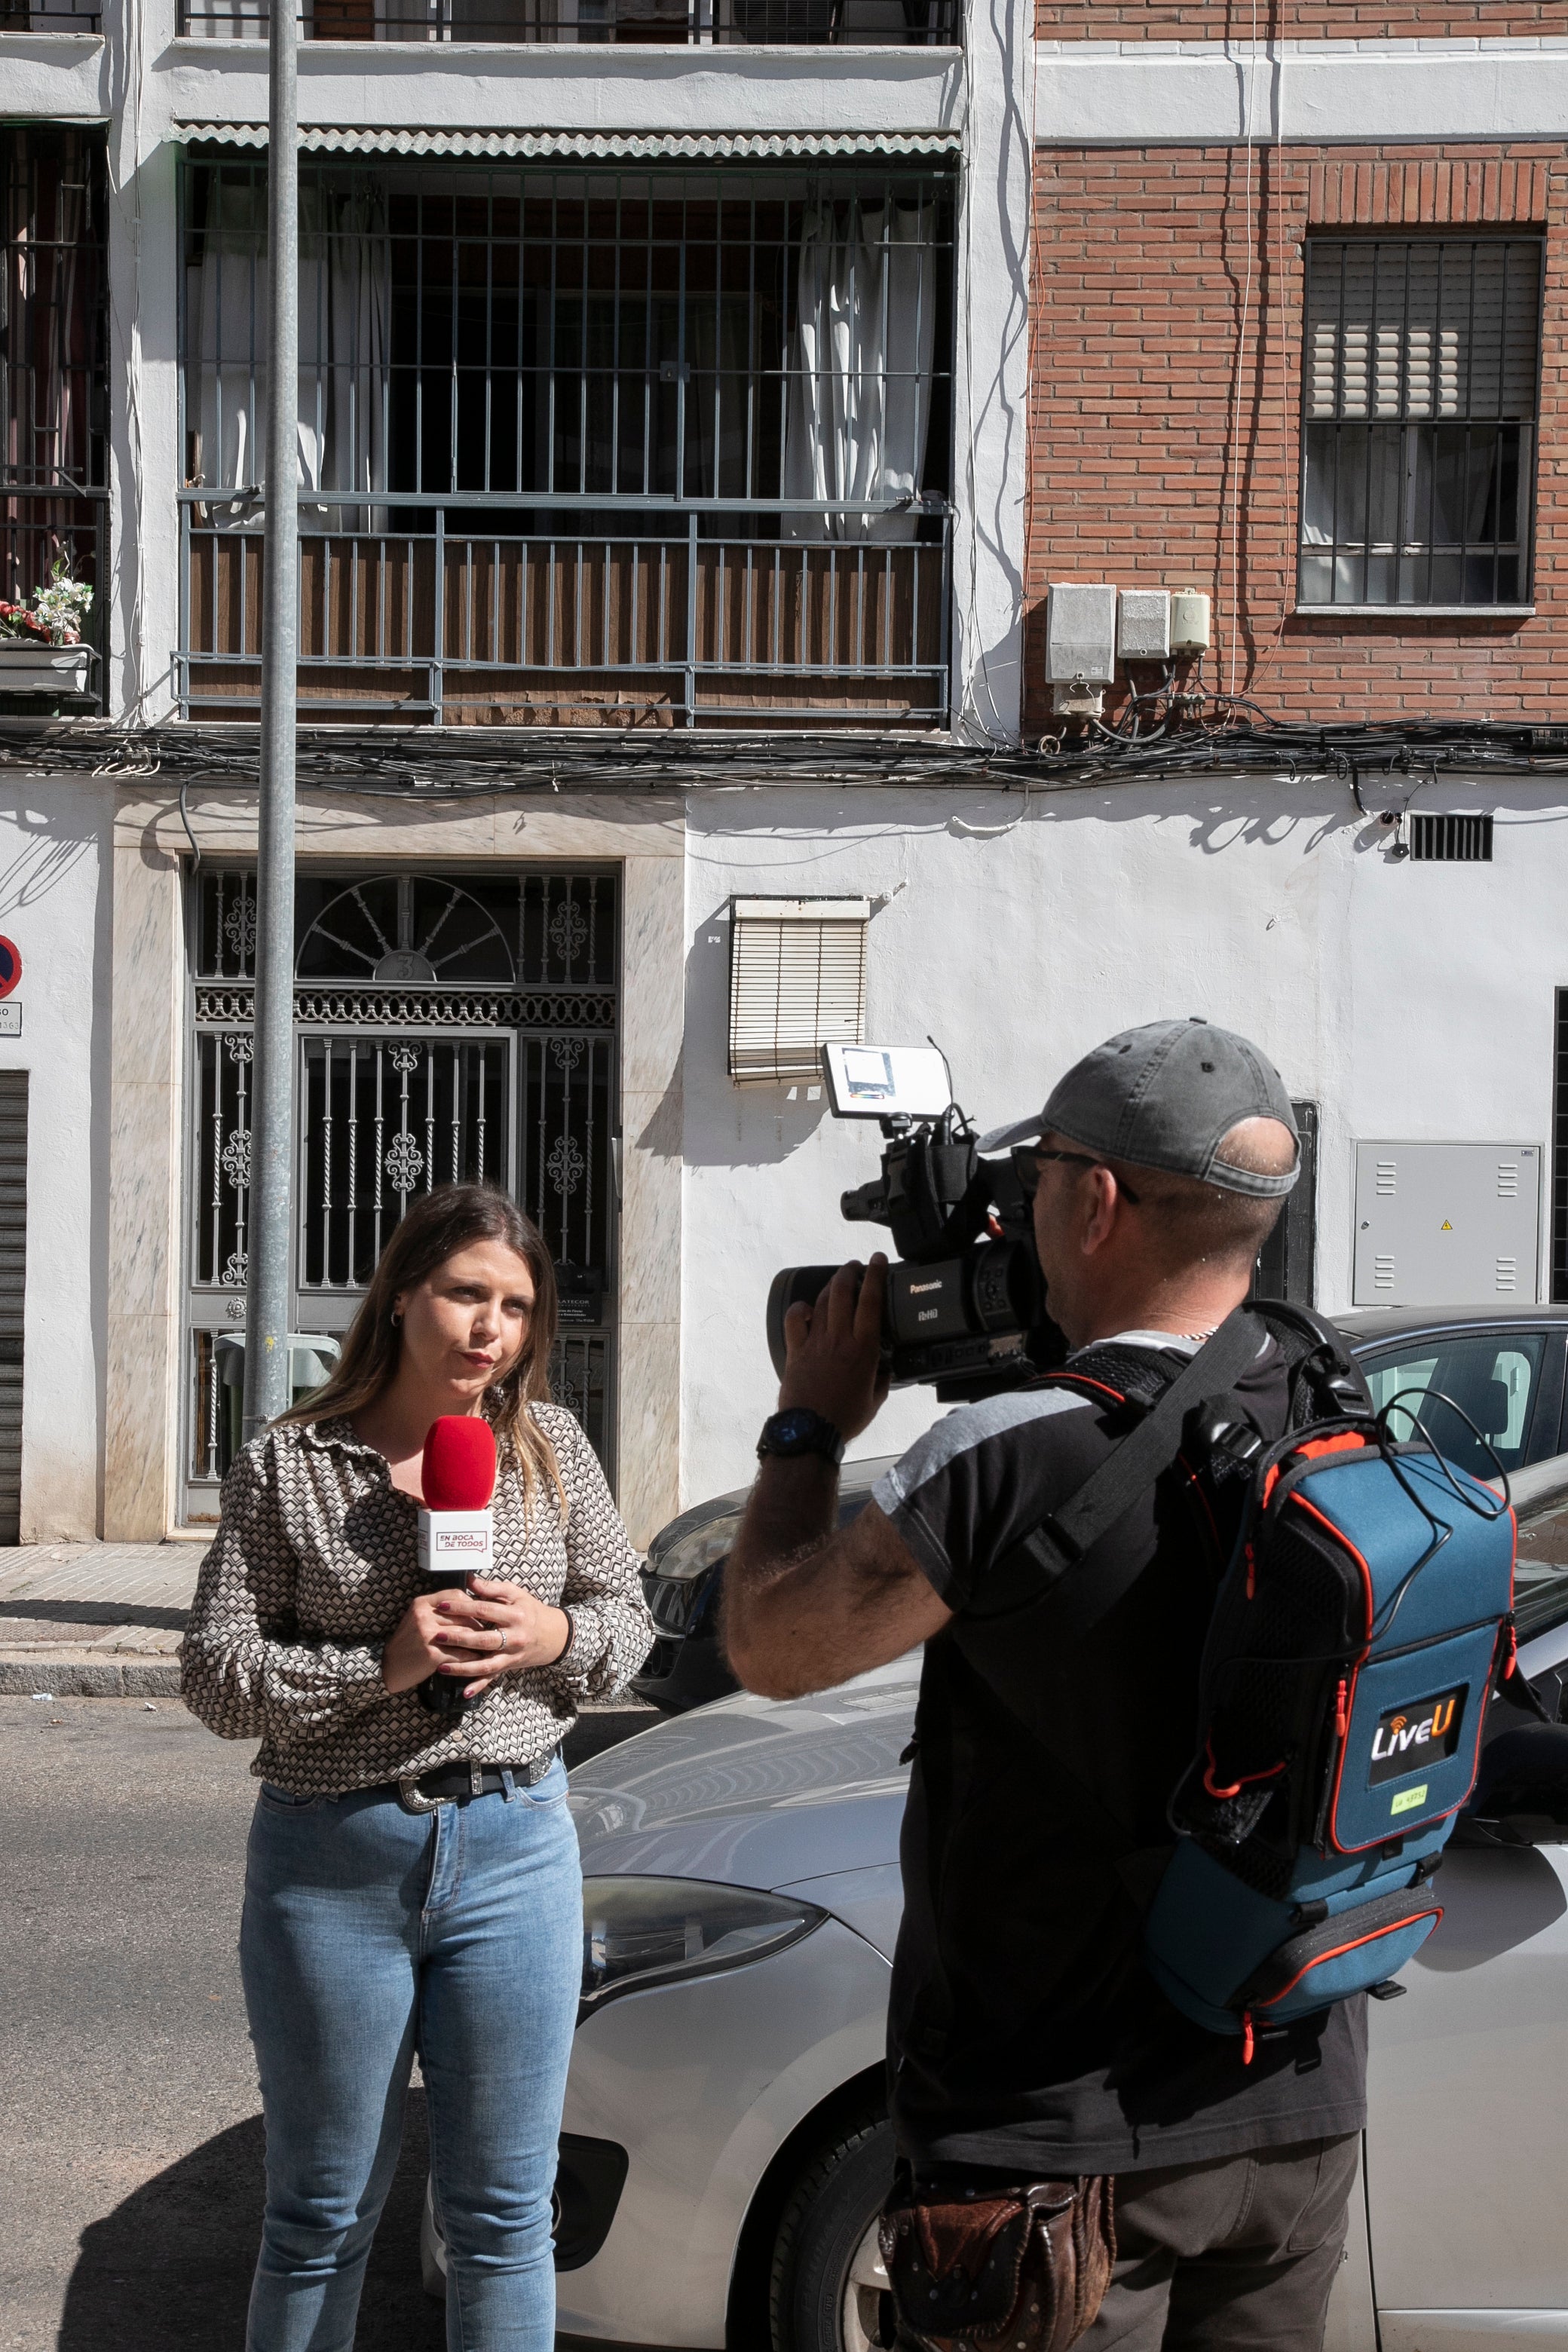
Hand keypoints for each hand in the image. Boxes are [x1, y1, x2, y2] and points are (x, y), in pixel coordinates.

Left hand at [381, 1576, 570, 1698]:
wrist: (552, 1635)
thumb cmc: (530, 1611)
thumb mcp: (515, 1595)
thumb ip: (492, 1588)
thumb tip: (468, 1579)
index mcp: (514, 1616)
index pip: (484, 1611)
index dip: (463, 1608)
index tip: (442, 1605)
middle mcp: (514, 1638)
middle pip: (483, 1640)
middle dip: (458, 1639)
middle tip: (437, 1636)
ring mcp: (511, 1655)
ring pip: (485, 1664)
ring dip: (462, 1667)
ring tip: (441, 1666)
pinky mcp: (508, 1667)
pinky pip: (492, 1678)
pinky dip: (479, 1686)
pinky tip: (464, 1692)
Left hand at [777, 1255, 889, 1442]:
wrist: (809, 1431)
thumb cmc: (845, 1418)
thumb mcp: (876, 1400)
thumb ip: (882, 1378)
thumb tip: (885, 1367)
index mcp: (863, 1349)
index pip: (871, 1301)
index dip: (875, 1275)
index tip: (878, 1260)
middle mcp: (839, 1338)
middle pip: (843, 1291)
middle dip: (850, 1272)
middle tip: (856, 1266)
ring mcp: (815, 1341)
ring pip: (821, 1301)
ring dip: (830, 1286)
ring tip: (838, 1282)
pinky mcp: (796, 1350)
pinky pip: (794, 1320)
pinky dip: (800, 1309)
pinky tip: (806, 1308)